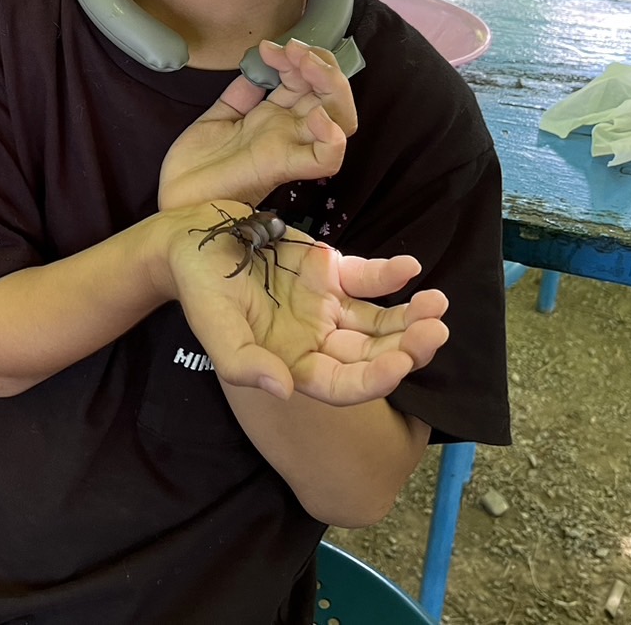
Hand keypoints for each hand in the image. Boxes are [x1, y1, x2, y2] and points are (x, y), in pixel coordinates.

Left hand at [158, 39, 356, 210]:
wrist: (175, 196)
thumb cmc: (196, 164)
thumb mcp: (218, 116)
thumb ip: (241, 94)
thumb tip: (258, 66)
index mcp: (274, 118)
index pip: (308, 83)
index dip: (298, 59)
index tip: (270, 47)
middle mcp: (288, 131)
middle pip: (331, 96)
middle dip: (321, 64)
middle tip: (295, 50)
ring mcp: (289, 148)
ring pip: (340, 119)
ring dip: (331, 84)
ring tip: (305, 64)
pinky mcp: (281, 167)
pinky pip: (326, 159)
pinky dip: (333, 138)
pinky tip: (320, 116)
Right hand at [160, 204, 448, 404]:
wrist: (192, 241)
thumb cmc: (199, 288)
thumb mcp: (213, 325)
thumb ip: (242, 362)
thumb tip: (281, 390)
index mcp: (292, 364)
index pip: (343, 385)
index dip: (375, 380)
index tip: (401, 363)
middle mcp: (316, 340)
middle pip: (372, 355)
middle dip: (408, 347)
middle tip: (435, 329)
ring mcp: (326, 306)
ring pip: (380, 321)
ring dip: (410, 316)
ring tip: (437, 304)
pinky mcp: (330, 271)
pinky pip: (369, 279)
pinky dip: (392, 275)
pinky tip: (410, 269)